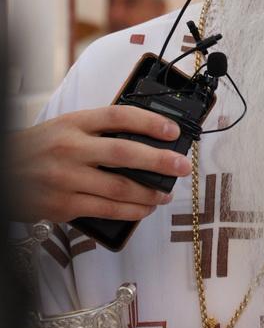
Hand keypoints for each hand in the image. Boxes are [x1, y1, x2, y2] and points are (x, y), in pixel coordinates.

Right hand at [9, 107, 190, 222]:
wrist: (3, 170)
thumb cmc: (40, 147)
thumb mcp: (66, 126)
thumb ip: (98, 129)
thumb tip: (142, 137)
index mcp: (74, 123)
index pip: (118, 116)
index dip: (150, 122)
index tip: (172, 130)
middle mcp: (71, 148)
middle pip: (124, 153)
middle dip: (159, 161)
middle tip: (182, 166)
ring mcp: (66, 179)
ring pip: (118, 188)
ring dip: (149, 193)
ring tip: (165, 194)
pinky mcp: (63, 205)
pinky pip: (105, 210)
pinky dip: (129, 211)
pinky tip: (143, 209)